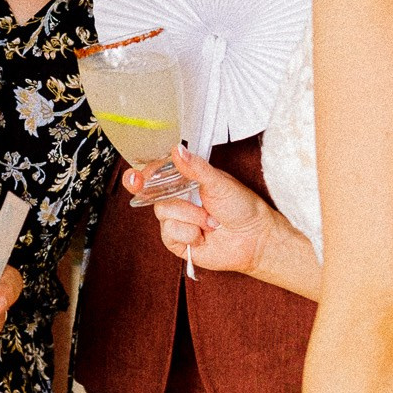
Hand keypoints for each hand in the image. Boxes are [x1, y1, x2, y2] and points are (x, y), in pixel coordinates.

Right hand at [125, 146, 272, 276]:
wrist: (254, 238)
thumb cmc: (242, 207)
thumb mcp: (219, 182)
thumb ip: (196, 168)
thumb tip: (177, 150)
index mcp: (187, 181)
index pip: (157, 174)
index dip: (143, 174)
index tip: (138, 177)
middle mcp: (179, 200)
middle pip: (154, 194)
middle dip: (166, 196)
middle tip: (157, 190)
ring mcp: (177, 220)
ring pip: (163, 214)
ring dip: (190, 217)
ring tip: (210, 221)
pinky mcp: (178, 241)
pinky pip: (169, 233)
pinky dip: (189, 233)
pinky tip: (203, 235)